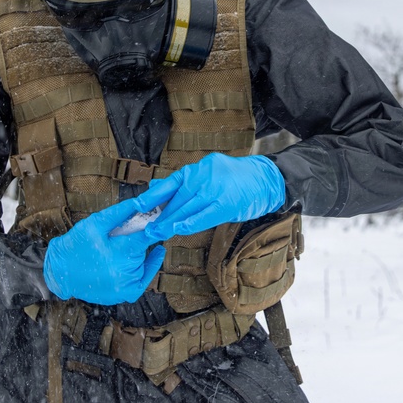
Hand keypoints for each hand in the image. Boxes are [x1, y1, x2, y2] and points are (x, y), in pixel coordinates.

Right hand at [43, 196, 165, 304]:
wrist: (61, 273)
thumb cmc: (77, 245)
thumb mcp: (95, 223)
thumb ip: (121, 212)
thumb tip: (143, 200)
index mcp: (119, 252)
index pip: (149, 236)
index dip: (160, 225)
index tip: (170, 217)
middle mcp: (126, 272)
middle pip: (145, 249)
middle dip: (140, 239)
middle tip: (124, 236)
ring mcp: (127, 287)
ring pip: (144, 262)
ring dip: (138, 254)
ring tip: (116, 251)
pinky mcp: (126, 295)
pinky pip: (144, 278)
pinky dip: (145, 267)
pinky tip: (146, 255)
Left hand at [141, 153, 285, 241]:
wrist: (265, 180)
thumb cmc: (234, 179)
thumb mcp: (207, 174)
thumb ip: (182, 182)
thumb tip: (154, 185)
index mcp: (198, 169)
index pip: (170, 183)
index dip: (152, 196)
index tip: (137, 206)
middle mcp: (205, 175)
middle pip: (177, 198)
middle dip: (161, 215)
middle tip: (147, 228)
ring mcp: (216, 189)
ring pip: (187, 208)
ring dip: (170, 223)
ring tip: (157, 233)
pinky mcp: (227, 203)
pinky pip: (205, 216)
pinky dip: (191, 223)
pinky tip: (179, 230)